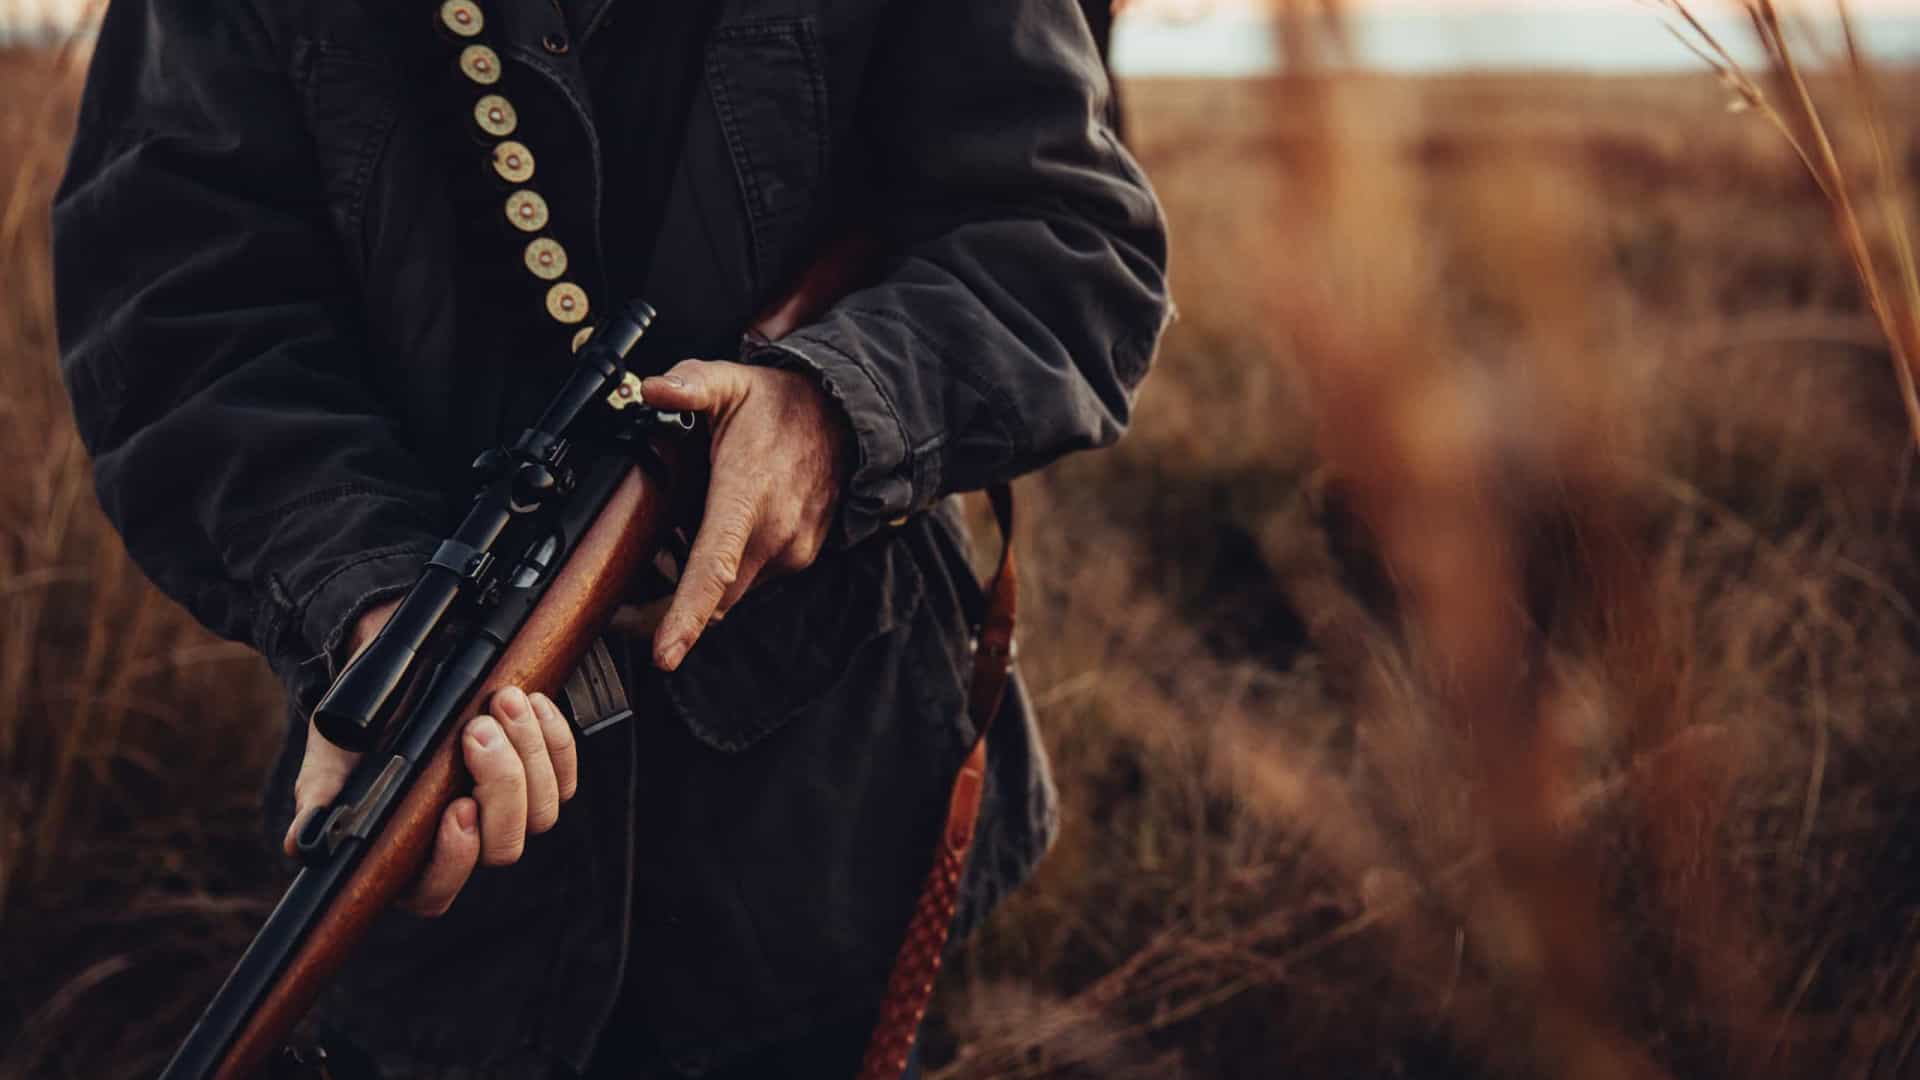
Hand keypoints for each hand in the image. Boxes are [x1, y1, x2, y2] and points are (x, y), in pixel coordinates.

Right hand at [283, 600, 578, 916]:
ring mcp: (507, 812)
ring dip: (529, 752)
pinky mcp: (540, 779)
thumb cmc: (357, 735)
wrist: (393, 685)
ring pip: (542, 810)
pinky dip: (554, 738)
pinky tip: (532, 703)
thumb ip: (322, 801)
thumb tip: (303, 841)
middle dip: (500, 783)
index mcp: (409, 858)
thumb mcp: (330, 763)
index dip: (454, 858)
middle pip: (504, 845)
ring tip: (502, 702)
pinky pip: (565, 775)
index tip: (457, 807)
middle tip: (477, 729)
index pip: (437, 888)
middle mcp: (464, 843)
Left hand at [640, 360, 847, 670]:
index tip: (664, 654)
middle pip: (712, 600)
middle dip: (666, 614)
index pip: (713, 568)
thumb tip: (653, 388)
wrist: (845, 417)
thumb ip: (690, 384)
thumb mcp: (730, 382)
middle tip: (622, 606)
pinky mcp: (799, 557)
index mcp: (748, 496)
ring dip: (695, 587)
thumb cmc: (782, 405)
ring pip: (729, 593)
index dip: (685, 615)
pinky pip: (749, 579)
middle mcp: (774, 534)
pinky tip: (704, 538)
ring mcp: (791, 551)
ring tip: (665, 548)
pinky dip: (722, 573)